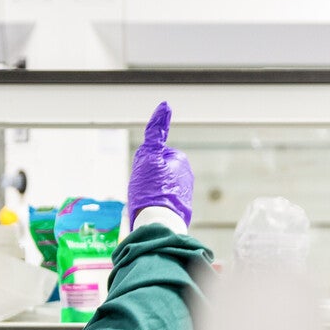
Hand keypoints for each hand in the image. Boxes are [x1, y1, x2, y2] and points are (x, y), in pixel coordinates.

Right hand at [128, 102, 193, 224]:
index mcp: (181, 161)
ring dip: (151, 193)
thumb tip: (165, 106)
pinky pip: (163, 202)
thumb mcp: (147, 155)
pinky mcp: (181, 210)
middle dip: (148, 178)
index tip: (144, 175)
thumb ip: (155, 131)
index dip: (144, 165)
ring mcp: (184, 194)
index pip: (155, 155)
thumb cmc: (150, 189)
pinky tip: (152, 211)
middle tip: (142, 189)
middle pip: (157, 172)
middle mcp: (186, 176)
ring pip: (159, 187)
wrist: (158, 223)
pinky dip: (156, 205)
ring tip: (146, 201)